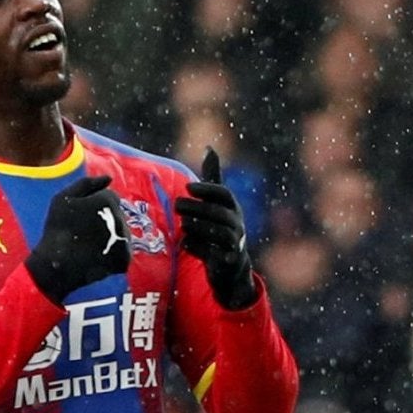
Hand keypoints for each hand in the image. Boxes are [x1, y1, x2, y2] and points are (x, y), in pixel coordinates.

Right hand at [23, 171, 130, 301]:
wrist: (58, 265)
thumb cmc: (58, 229)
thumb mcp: (64, 199)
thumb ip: (86, 184)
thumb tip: (108, 178)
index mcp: (108, 200)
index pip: (109, 198)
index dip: (94, 206)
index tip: (81, 217)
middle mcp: (121, 218)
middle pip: (116, 215)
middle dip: (104, 221)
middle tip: (84, 233)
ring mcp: (125, 240)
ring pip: (120, 233)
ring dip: (108, 236)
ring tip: (88, 246)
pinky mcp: (125, 259)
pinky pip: (121, 251)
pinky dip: (111, 254)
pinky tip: (95, 257)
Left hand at [177, 149, 257, 309]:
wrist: (232, 266)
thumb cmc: (221, 226)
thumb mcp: (219, 202)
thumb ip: (213, 178)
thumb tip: (209, 147)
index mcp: (233, 207)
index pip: (223, 193)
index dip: (207, 189)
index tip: (189, 187)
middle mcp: (236, 223)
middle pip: (217, 213)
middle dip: (197, 208)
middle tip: (176, 205)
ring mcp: (233, 243)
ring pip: (216, 233)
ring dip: (197, 227)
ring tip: (183, 224)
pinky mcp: (226, 260)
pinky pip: (211, 253)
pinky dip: (197, 248)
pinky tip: (184, 243)